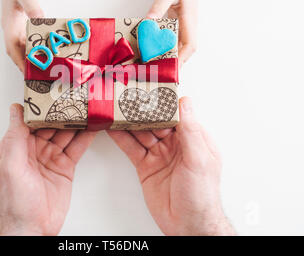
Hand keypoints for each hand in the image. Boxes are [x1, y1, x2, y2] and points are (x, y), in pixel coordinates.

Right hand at [0, 0, 42, 72]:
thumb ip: (33, 8)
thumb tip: (40, 21)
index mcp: (9, 24)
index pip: (12, 48)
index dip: (19, 62)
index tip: (27, 73)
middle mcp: (11, 28)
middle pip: (17, 51)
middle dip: (26, 63)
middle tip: (40, 74)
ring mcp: (16, 26)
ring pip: (23, 46)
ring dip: (31, 56)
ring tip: (44, 66)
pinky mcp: (23, 23)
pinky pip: (28, 39)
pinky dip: (35, 46)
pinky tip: (46, 49)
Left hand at [0, 104, 95, 235]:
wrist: (32, 227)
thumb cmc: (15, 201)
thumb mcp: (10, 165)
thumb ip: (15, 136)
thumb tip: (15, 109)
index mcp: (17, 146)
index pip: (31, 119)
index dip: (41, 105)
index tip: (52, 91)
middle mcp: (34, 149)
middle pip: (51, 124)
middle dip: (63, 110)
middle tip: (76, 95)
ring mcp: (51, 157)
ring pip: (66, 134)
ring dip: (76, 121)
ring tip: (88, 106)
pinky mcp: (65, 167)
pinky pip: (76, 148)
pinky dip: (85, 137)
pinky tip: (93, 127)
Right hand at [107, 97, 234, 235]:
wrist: (187, 225)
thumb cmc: (201, 195)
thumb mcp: (199, 159)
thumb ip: (190, 131)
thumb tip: (185, 102)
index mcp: (193, 139)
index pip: (176, 113)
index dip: (163, 101)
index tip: (150, 88)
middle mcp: (175, 144)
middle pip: (156, 121)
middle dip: (142, 109)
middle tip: (126, 94)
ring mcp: (159, 154)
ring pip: (141, 132)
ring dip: (129, 121)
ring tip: (115, 107)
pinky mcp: (146, 166)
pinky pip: (132, 148)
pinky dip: (121, 138)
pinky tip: (112, 128)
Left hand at [147, 0, 203, 65]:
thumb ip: (158, 7)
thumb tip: (148, 22)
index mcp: (189, 20)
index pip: (190, 45)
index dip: (182, 59)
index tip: (172, 69)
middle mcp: (188, 26)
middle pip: (183, 51)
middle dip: (172, 63)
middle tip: (157, 72)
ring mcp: (183, 26)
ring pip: (177, 47)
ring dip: (167, 56)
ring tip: (152, 66)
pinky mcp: (177, 24)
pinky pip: (171, 39)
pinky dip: (163, 47)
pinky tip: (152, 51)